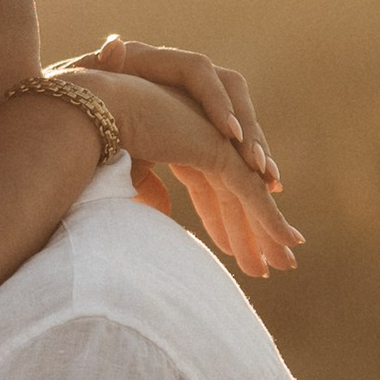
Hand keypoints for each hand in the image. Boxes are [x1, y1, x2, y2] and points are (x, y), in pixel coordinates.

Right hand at [72, 66, 303, 277]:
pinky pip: (249, 189)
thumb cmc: (96, 135)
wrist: (92, 113)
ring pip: (248, 194)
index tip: (233, 251)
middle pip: (235, 194)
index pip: (211, 189)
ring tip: (284, 262)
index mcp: (181, 141)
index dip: (222, 222)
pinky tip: (287, 239)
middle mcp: (203, 139)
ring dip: (267, 230)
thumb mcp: (126, 168)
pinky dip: (268, 216)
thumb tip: (164, 211)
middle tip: (270, 266)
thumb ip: (147, 186)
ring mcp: (213, 141)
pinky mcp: (218, 147)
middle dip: (252, 231)